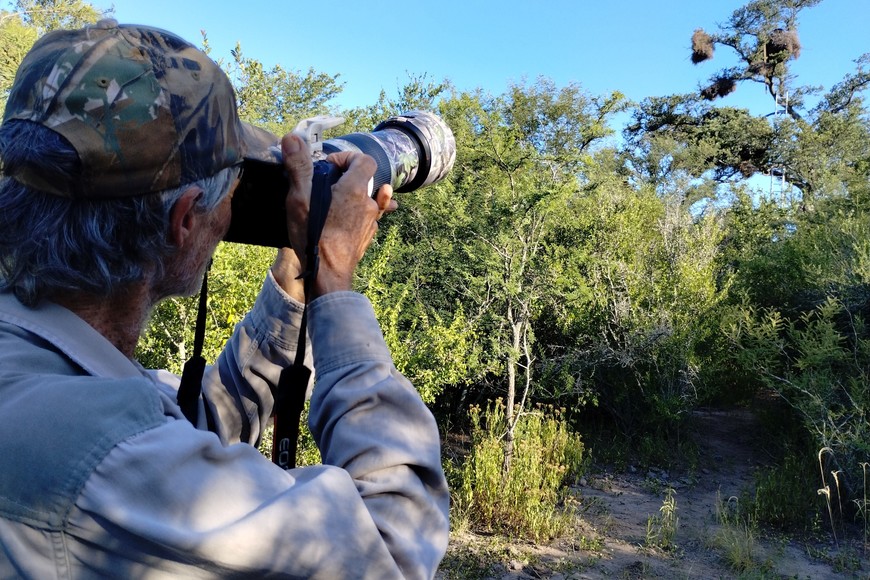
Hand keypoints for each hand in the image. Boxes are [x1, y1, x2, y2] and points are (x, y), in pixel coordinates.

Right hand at [280, 133, 396, 298]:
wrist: (328, 276)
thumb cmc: (314, 237)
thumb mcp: (300, 198)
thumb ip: (298, 167)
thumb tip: (292, 137)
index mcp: (356, 190)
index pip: (364, 160)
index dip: (346, 158)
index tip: (327, 168)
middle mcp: (369, 205)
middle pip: (363, 180)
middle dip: (345, 179)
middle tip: (323, 187)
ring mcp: (371, 223)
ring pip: (365, 201)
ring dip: (351, 197)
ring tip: (332, 203)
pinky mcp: (367, 238)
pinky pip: (366, 219)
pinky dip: (356, 215)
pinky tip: (342, 221)